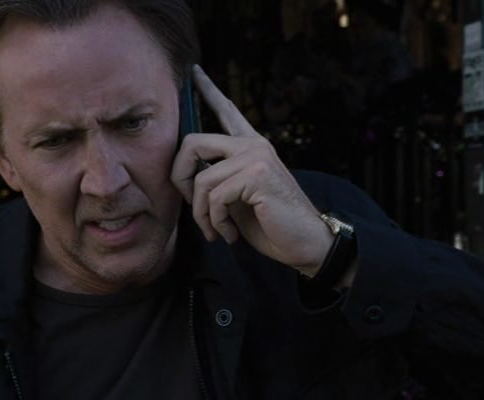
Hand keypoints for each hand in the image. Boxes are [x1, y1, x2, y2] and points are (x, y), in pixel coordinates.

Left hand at [170, 65, 332, 275]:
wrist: (304, 242)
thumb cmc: (271, 223)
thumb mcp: (238, 197)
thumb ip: (218, 179)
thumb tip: (184, 177)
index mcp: (252, 146)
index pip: (226, 110)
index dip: (208, 90)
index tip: (195, 73)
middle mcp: (254, 145)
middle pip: (193, 142)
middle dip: (178, 177)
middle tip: (191, 206)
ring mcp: (256, 157)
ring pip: (201, 179)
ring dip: (202, 214)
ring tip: (216, 231)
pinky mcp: (257, 175)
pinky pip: (215, 197)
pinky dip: (216, 222)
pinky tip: (229, 234)